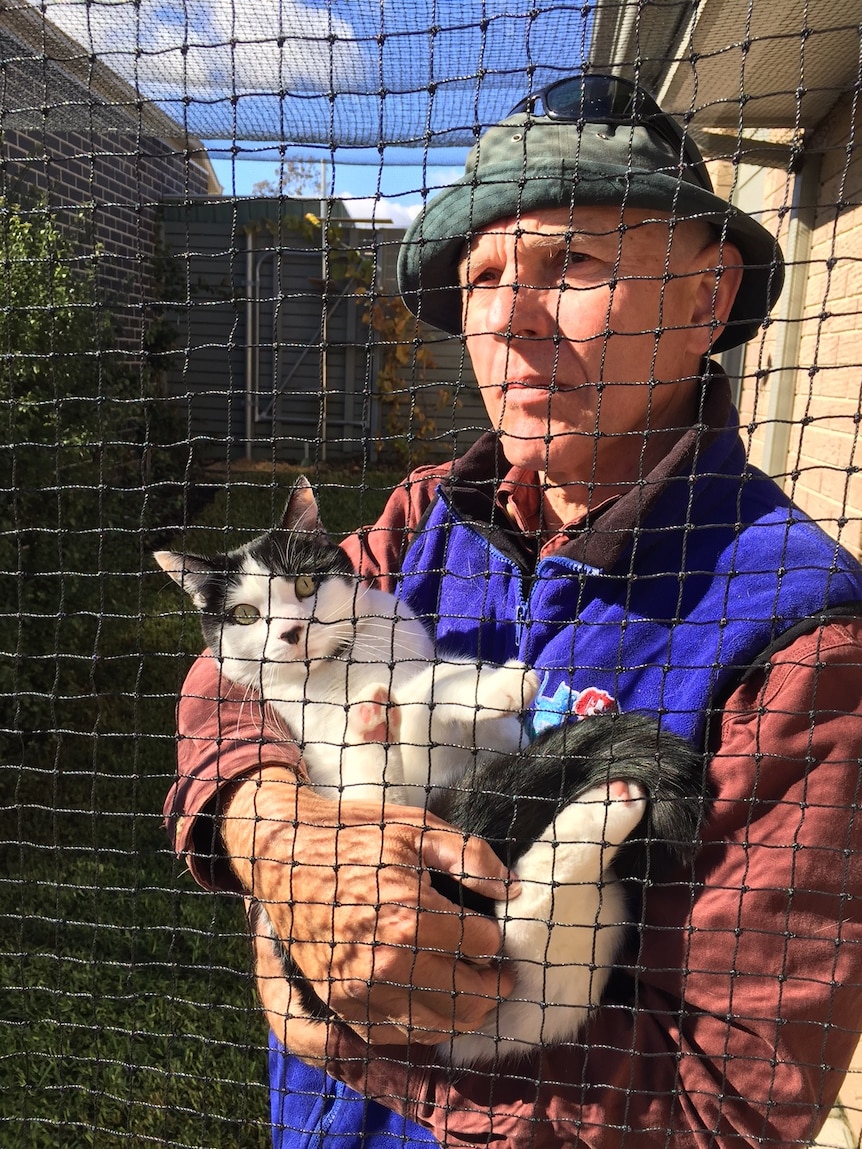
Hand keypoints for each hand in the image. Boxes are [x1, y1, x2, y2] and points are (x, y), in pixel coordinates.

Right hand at [222, 767, 518, 1043]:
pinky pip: (397, 1035)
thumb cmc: (354, 835)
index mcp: (410, 916)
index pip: (484, 946)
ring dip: (464, 1011)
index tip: (488, 927)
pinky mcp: (340, 1004)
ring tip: (469, 985)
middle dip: (493, 984)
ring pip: (438, 1027)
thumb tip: (511, 889)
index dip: (493, 935)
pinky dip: (423, 1024)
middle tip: (500, 971)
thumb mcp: (416, 827)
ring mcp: (360, 990)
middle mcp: (386, 963)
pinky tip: (429, 999)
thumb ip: (470, 856)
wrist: (284, 853)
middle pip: (470, 999)